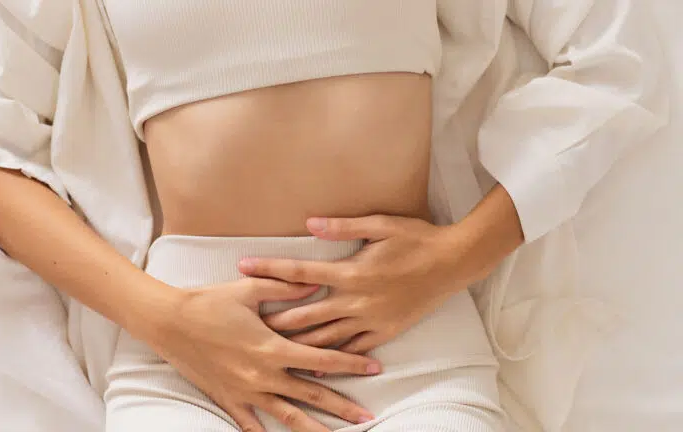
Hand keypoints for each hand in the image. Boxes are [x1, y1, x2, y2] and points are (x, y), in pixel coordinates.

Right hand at [133, 277, 379, 431]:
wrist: (168, 323)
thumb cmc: (209, 302)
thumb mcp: (249, 289)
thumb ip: (286, 288)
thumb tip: (318, 283)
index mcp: (272, 346)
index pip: (322, 358)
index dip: (351, 363)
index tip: (375, 368)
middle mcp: (263, 374)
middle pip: (312, 394)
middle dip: (342, 406)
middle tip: (368, 416)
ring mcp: (245, 391)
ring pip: (287, 416)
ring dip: (315, 428)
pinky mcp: (227, 399)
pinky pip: (251, 424)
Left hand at [238, 215, 474, 355]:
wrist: (453, 263)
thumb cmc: (416, 239)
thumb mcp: (381, 225)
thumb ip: (343, 227)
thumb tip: (309, 223)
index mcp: (351, 272)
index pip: (299, 272)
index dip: (269, 269)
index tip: (243, 267)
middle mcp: (356, 300)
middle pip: (304, 314)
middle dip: (273, 319)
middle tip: (245, 324)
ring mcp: (370, 320)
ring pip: (325, 339)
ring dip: (296, 345)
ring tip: (269, 350)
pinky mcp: (385, 332)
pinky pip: (353, 349)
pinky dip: (333, 359)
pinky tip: (316, 366)